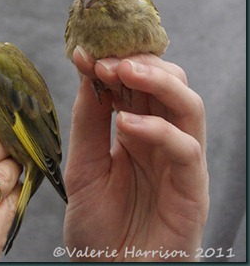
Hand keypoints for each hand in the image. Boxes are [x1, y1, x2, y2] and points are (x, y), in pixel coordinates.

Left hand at [63, 47, 208, 260]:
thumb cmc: (96, 221)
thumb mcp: (82, 163)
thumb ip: (88, 118)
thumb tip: (87, 67)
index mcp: (136, 129)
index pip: (138, 82)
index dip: (116, 62)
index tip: (87, 53)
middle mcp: (161, 138)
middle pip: (169, 83)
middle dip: (139, 64)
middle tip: (107, 60)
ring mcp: (179, 161)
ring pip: (188, 105)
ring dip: (156, 81)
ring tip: (122, 71)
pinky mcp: (192, 187)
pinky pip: (186, 148)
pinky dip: (158, 129)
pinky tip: (126, 123)